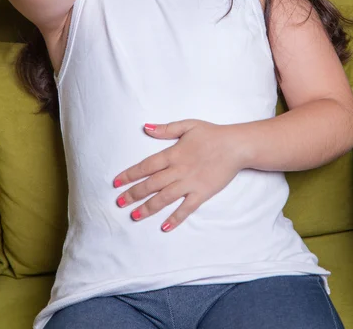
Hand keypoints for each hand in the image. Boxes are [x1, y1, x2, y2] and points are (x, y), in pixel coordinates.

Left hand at [113, 119, 242, 231]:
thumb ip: (166, 129)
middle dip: (133, 194)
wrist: (236, 146)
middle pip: (151, 184)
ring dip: (148, 208)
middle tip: (119, 203)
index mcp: (173, 153)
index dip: (130, 174)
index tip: (116, 182)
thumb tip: (145, 128)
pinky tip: (165, 227)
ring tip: (134, 216)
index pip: (146, 166)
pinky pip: (186, 208)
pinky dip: (176, 218)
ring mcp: (190, 183)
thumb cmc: (212, 134)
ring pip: (164, 198)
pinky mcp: (202, 193)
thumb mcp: (188, 125)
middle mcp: (178, 170)